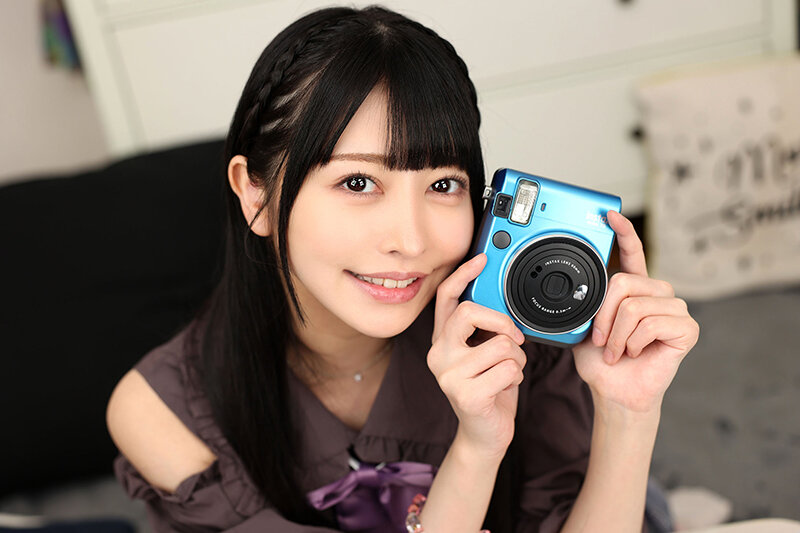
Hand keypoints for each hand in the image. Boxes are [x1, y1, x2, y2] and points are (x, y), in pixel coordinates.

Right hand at [428, 253, 526, 458]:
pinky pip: (509, 368)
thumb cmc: (489, 389)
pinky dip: (516, 377)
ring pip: (501, 344)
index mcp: (442, 340)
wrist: (485, 435)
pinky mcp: (466, 394)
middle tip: (515, 338)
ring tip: (506, 373)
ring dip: (516, 359)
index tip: (482, 259)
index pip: (446, 298)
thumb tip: (503, 304)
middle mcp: (438, 354)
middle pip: (471, 312)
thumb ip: (484, 330)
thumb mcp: (483, 354)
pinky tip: (504, 388)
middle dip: (502, 321)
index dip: (463, 275)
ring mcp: (449, 375)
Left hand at [573, 211, 699, 413]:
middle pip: (624, 282)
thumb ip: (586, 303)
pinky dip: (634, 342)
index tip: (610, 215)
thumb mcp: (584, 326)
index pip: (633, 253)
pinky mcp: (686, 328)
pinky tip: (636, 352)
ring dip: (617, 335)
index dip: (624, 232)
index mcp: (634, 289)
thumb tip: (570, 288)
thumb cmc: (602, 360)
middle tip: (602, 340)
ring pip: (634, 306)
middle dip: (604, 316)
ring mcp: (674, 309)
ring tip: (618, 350)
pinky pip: (651, 323)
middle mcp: (657, 293)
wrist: (615, 391)